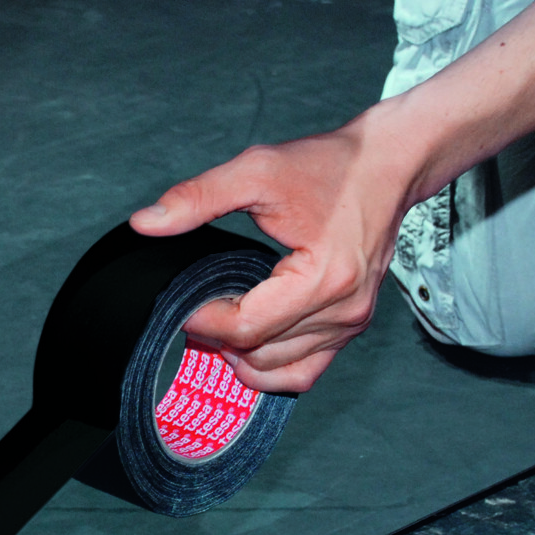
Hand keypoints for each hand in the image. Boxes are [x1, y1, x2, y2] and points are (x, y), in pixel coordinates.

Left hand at [130, 116, 418, 392]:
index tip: (181, 303)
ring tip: (218, 325)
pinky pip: (306, 370)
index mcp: (324, 278)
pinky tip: (248, 347)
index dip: (204, 322)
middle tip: (194, 310)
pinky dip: (272, 367)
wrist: (389, 164)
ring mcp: (352, 323)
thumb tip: (146, 223)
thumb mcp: (257, 170)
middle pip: (260, 353)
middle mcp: (343, 310)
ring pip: (280, 369)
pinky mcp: (353, 325)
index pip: (246, 328)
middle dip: (219, 339)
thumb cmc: (331, 166)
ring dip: (243, 356)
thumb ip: (198, 198)